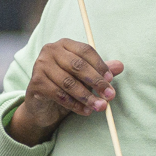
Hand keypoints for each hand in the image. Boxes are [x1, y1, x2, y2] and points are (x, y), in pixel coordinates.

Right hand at [7, 39, 123, 145]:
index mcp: (65, 44)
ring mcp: (40, 66)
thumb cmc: (66, 86)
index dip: (100, 65)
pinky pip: (59, 94)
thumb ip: (100, 71)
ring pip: (69, 82)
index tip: (111, 80)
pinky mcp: (35, 83)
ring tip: (100, 107)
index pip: (85, 50)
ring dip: (87, 97)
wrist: (43, 105)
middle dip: (96, 82)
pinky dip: (74, 104)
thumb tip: (120, 66)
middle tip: (110, 96)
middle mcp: (50, 51)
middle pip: (78, 65)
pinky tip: (85, 111)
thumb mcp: (85, 78)